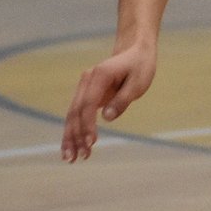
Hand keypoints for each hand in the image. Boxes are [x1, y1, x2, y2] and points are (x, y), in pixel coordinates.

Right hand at [62, 43, 156, 161]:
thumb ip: (123, 100)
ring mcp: (84, 87)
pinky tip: (72, 147)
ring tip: (70, 159)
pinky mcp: (86, 95)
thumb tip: (107, 117)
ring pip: (72, 115)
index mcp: (99, 75)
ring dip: (70, 137)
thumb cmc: (140, 67)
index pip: (88, 104)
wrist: (135, 51)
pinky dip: (74, 130)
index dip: (88, 125)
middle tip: (76, 158)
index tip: (91, 142)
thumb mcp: (138, 82)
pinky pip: (77, 114)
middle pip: (75, 112)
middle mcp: (87, 81)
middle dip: (74, 136)